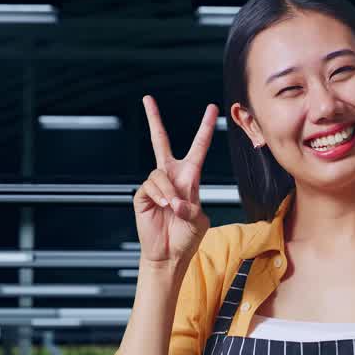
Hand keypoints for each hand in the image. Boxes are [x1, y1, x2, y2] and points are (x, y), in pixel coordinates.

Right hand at [135, 95, 216, 265]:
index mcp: (190, 179)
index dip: (205, 128)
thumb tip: (175, 200)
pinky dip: (159, 197)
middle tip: (148, 99)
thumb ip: (192, 208)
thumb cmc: (186, 239)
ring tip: (172, 208)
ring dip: (168, 192)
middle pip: (161, 142)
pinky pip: (150, 186)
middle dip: (154, 120)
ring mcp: (155, 185)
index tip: (212, 109)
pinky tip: (162, 207)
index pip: (198, 147)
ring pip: (159, 174)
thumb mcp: (198, 222)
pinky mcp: (142, 195)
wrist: (169, 255)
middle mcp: (171, 177)